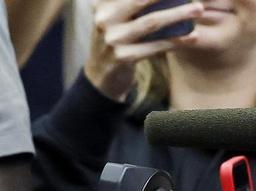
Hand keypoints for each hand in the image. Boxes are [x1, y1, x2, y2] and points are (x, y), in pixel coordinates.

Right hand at [85, 0, 202, 100]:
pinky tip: (192, 36)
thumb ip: (135, 4)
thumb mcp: (116, 13)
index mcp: (102, 3)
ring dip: (178, 15)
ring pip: (150, 22)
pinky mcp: (121, 57)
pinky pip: (154, 46)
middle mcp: (103, 18)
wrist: (101, 73)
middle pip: (140, 0)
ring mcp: (111, 39)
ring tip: (198, 9)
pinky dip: (175, 41)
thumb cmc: (118, 35)